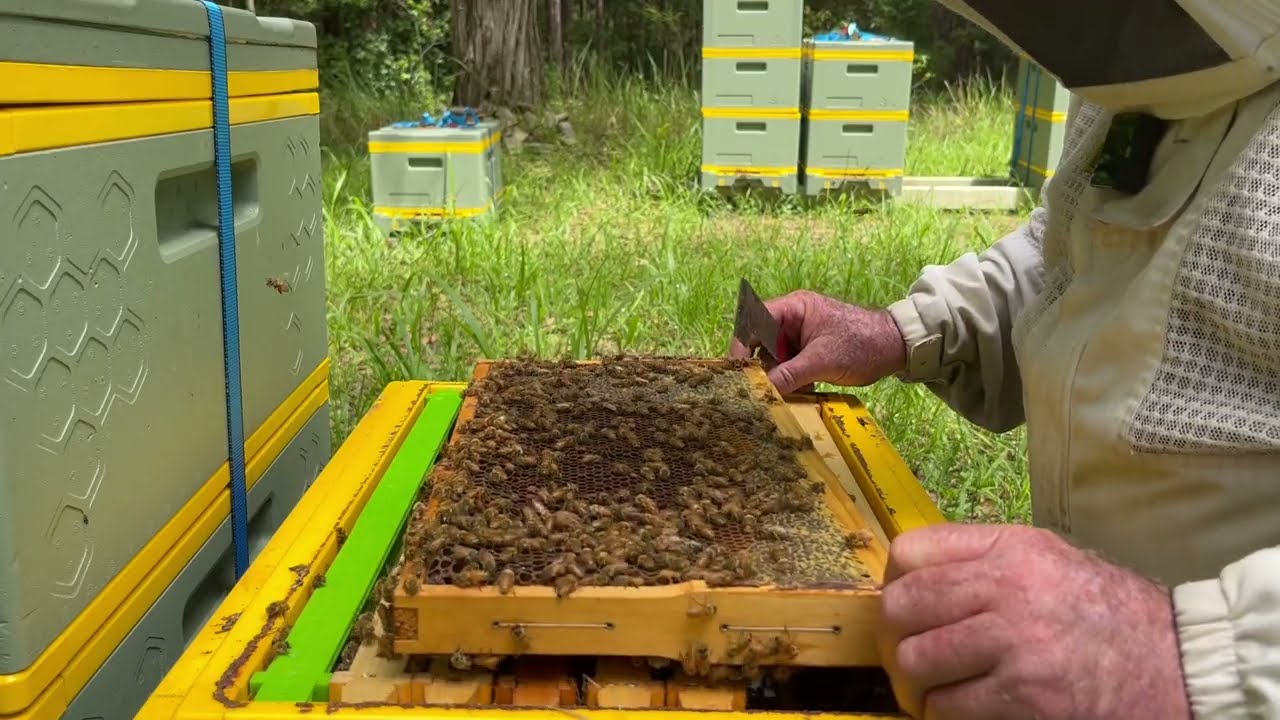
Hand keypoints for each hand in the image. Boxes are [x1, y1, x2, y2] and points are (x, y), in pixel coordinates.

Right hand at [727, 290, 906, 393]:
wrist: (897, 348)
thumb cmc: (863, 343)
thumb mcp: (823, 360)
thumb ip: (790, 374)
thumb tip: (762, 391)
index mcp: (794, 308)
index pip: (753, 320)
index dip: (741, 345)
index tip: (738, 371)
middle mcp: (792, 320)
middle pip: (760, 342)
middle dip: (760, 366)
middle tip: (758, 389)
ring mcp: (800, 337)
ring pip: (773, 358)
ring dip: (776, 378)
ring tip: (783, 394)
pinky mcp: (808, 353)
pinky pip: (788, 367)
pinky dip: (790, 382)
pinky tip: (799, 394)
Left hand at [878, 523, 1191, 719]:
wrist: (1177, 665)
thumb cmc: (1106, 614)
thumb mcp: (1047, 559)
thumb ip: (983, 560)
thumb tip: (913, 578)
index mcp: (1009, 549)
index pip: (910, 552)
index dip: (894, 583)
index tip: (903, 609)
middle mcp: (1008, 589)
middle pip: (901, 608)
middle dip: (895, 639)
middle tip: (908, 657)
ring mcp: (1015, 646)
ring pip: (916, 663)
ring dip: (918, 685)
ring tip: (936, 690)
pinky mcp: (1026, 699)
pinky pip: (948, 709)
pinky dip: (945, 715)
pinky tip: (965, 712)